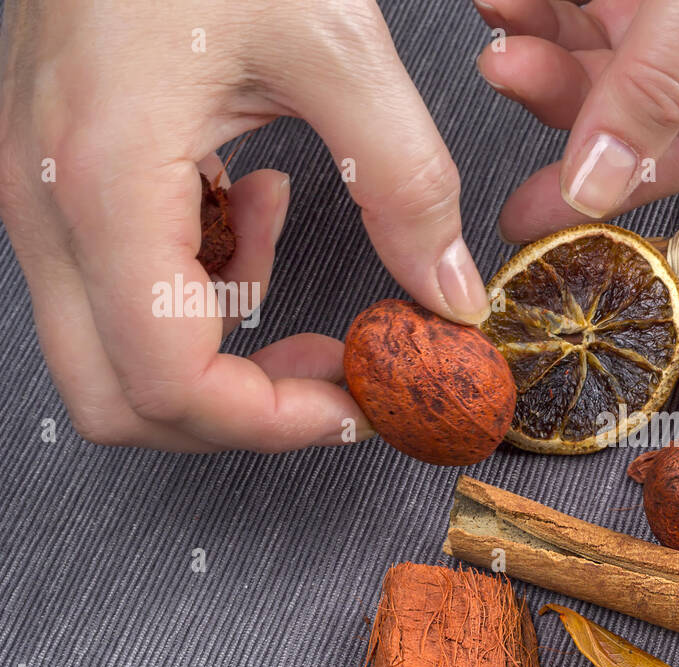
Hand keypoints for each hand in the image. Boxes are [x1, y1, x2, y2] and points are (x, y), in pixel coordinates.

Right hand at [0, 0, 488, 451]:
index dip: (270, 421)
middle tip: (330, 375)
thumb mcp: (333, 46)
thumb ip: (406, 182)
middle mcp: (48, 207)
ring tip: (290, 256)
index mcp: (107, 184)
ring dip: (218, 346)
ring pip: (113, 355)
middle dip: (237, 413)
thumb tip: (452, 294)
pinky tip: (252, 202)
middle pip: (118, 401)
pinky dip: (198, 281)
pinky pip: (118, 288)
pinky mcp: (59, 179)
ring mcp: (41, 198)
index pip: (168, 383)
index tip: (354, 402)